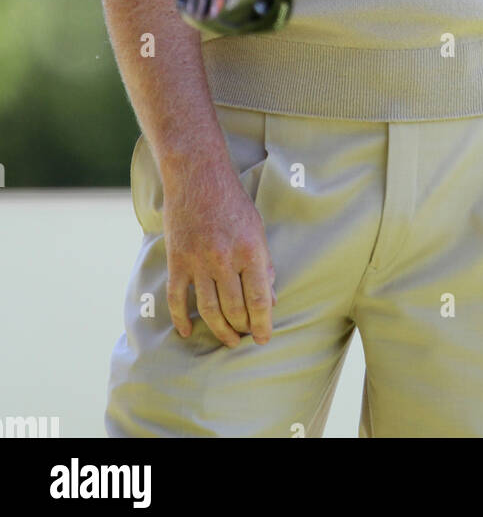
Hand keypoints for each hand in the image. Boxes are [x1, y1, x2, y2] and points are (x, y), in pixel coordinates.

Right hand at [162, 158, 276, 348]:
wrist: (197, 175)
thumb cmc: (232, 201)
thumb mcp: (257, 228)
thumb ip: (264, 263)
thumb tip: (270, 298)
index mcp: (250, 250)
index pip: (259, 298)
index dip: (263, 323)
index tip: (264, 338)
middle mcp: (224, 259)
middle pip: (234, 309)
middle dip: (242, 328)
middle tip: (246, 338)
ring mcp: (198, 261)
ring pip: (209, 309)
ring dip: (219, 330)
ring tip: (228, 340)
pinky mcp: (177, 260)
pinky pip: (177, 298)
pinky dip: (181, 318)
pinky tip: (187, 331)